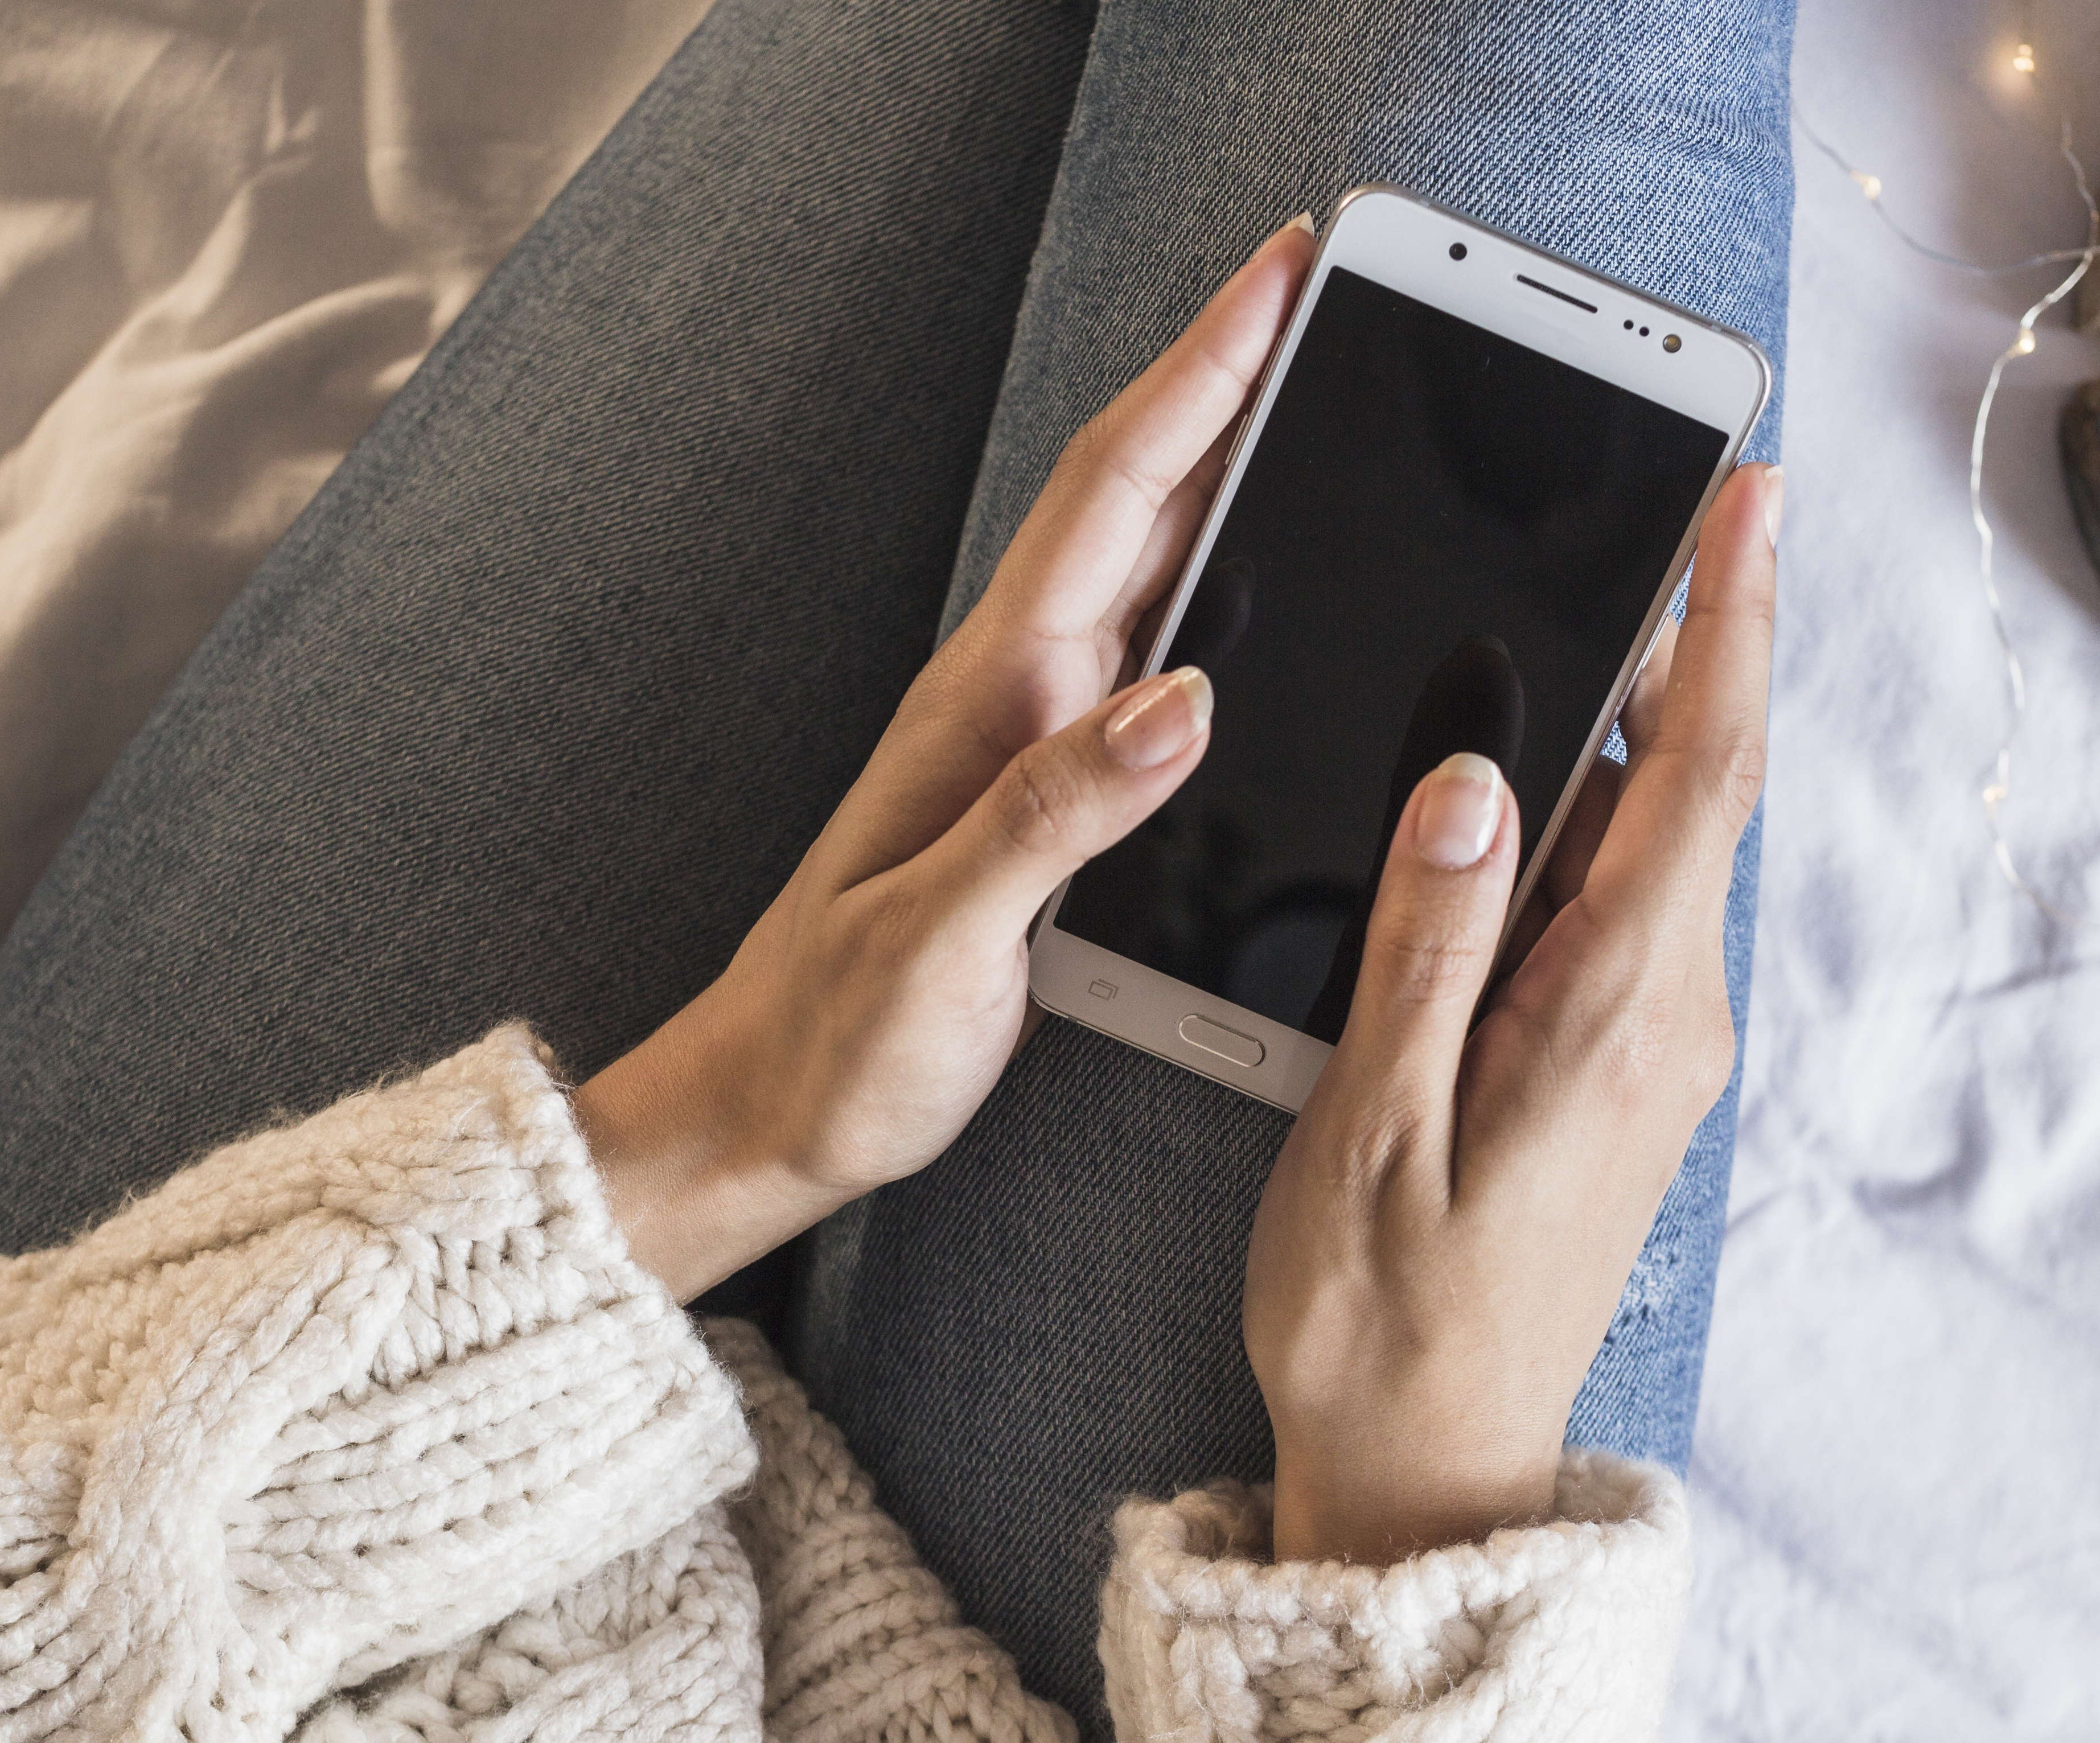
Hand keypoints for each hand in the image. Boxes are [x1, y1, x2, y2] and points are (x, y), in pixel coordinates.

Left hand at [573, 217, 1318, 1298]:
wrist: (773, 1108)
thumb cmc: (838, 1036)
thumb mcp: (943, 934)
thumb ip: (1055, 815)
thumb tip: (1182, 698)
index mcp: (991, 700)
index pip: (1113, 498)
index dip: (1200, 377)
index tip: (1279, 278)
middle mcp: (1015, 695)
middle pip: (1140, 499)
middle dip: (1232, 382)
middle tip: (1326, 294)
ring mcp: (1034, 736)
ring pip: (1152, 566)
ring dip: (1233, 471)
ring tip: (1323, 393)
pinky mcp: (1054, 792)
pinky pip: (1158, 656)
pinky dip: (1222, 590)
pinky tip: (1274, 582)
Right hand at [1245, 462, 1780, 1563]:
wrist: (1429, 1472)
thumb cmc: (1378, 1322)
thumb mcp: (1371, 1133)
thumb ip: (1424, 954)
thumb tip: (1469, 789)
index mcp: (1607, 1022)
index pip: (1697, 782)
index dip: (1726, 629)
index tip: (1753, 500)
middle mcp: (1662, 1024)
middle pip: (1697, 788)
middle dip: (1692, 636)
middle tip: (1669, 495)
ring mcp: (1652, 1049)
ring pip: (1662, 842)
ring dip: (1639, 722)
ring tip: (1591, 597)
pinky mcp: (1619, 1072)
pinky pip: (1626, 904)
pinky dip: (1600, 813)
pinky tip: (1533, 777)